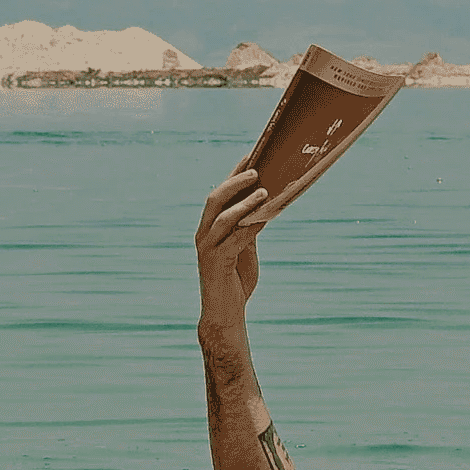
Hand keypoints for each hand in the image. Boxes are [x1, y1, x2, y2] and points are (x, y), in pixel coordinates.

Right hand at [195, 166, 267, 317]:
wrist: (225, 313)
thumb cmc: (235, 280)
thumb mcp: (244, 248)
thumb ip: (247, 228)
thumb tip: (264, 204)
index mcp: (208, 228)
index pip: (219, 195)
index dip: (233, 174)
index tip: (249, 156)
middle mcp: (203, 235)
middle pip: (215, 200)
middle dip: (236, 183)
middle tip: (256, 171)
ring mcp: (207, 249)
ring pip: (223, 217)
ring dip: (245, 203)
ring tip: (264, 192)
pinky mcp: (216, 263)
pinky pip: (234, 240)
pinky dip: (250, 226)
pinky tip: (265, 218)